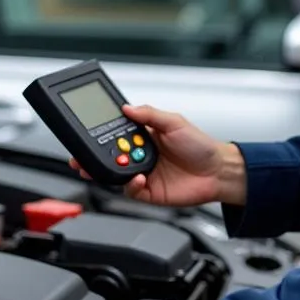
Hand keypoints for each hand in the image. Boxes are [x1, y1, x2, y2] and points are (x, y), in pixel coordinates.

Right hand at [69, 104, 246, 207]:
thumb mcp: (175, 122)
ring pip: (115, 175)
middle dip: (91, 158)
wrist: (218, 172)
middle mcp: (140, 156)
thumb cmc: (200, 146)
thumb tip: (127, 107)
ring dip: (107, 172)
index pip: (114, 136)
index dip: (99, 136)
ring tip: (106, 167)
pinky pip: (131, 191)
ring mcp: (143, 174)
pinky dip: (131, 185)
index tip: (85, 134)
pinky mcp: (149, 192)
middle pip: (109, 157)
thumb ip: (149, 115)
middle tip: (80, 158)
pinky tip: (139, 177)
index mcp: (144, 137)